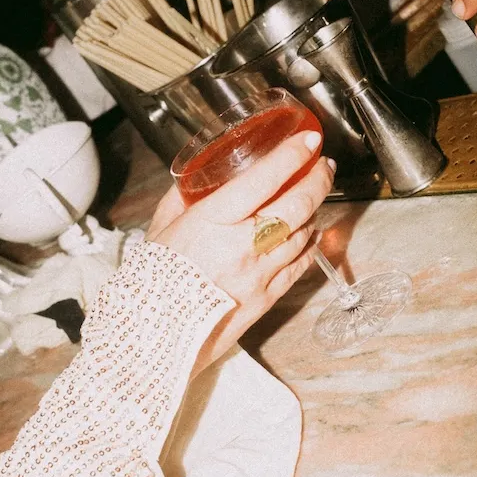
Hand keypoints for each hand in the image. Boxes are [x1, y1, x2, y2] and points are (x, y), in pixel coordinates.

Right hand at [146, 131, 333, 372]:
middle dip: (318, 179)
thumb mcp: (160, 228)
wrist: (152, 336)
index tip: (308, 140)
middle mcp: (241, 246)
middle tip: (324, 164)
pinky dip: (309, 243)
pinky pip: (301, 265)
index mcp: (212, 222)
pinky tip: (309, 232)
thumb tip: (200, 177)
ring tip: (314, 196)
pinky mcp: (267, 299)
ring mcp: (259, 275)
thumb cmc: (152, 281)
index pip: (264, 180)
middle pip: (298, 204)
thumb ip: (183, 198)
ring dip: (315, 210)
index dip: (292, 156)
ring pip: (304, 233)